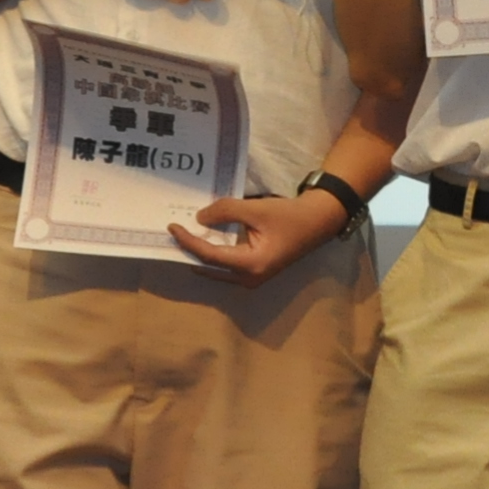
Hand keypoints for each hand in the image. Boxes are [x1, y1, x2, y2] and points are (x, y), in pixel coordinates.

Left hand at [174, 186, 344, 282]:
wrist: (316, 222)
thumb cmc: (289, 216)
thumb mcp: (255, 209)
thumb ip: (225, 211)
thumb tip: (199, 218)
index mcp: (250, 265)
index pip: (209, 255)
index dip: (188, 241)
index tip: (172, 227)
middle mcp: (248, 278)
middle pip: (209, 267)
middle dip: (189, 251)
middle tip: (172, 234)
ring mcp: (252, 278)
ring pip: (216, 269)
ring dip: (200, 253)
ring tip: (183, 236)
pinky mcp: (254, 272)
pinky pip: (226, 266)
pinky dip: (213, 253)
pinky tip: (204, 239)